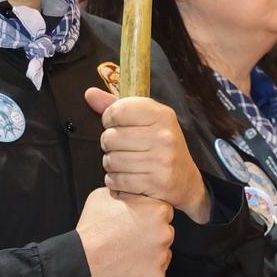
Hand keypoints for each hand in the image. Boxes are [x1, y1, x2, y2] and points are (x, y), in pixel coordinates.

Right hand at [76, 188, 173, 276]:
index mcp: (157, 210)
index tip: (134, 222)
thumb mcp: (104, 196)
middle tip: (128, 239)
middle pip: (164, 232)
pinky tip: (127, 268)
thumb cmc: (91, 230)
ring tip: (125, 254)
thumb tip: (128, 191)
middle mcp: (165, 233)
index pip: (162, 211)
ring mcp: (162, 257)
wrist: (81, 264)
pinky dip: (143, 272)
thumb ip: (126, 193)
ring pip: (161, 253)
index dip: (147, 216)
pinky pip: (155, 272)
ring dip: (148, 253)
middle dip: (150, 235)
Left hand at [85, 88, 208, 220]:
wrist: (185, 181)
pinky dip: (116, 183)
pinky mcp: (157, 183)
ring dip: (112, 165)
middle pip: (110, 137)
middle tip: (123, 149)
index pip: (118, 110)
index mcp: (162, 115)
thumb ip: (117, 106)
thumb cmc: (160, 147)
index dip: (109, 119)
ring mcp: (162, 161)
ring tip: (126, 165)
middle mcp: (164, 136)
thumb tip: (90, 93)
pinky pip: (117, 181)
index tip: (117, 125)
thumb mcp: (146, 121)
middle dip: (109, 146)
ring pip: (111, 161)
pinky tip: (127, 180)